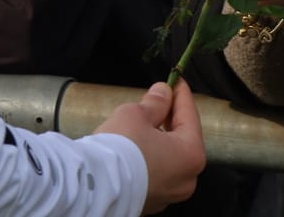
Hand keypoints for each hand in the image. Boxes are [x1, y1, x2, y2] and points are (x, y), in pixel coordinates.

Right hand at [96, 81, 206, 213]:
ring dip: (159, 138)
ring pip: (168, 158)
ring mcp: (168, 195)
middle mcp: (186, 179)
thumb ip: (155, 102)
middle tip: (159, 98)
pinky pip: (155, 174)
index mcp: (191, 155)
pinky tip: (135, 146)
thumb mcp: (136, 114)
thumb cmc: (120, 149)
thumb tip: (163, 93)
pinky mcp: (149, 203)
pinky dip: (149, 158)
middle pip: (182, 139)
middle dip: (170, 117)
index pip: (190, 115)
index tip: (175, 81)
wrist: (92, 188)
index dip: (181, 94)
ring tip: (144, 121)